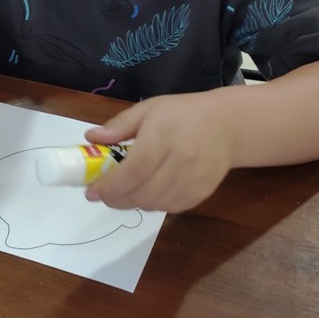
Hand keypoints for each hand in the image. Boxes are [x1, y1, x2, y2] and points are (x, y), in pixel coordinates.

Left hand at [83, 92, 233, 212]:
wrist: (227, 125)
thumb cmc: (183, 114)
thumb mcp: (149, 109)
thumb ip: (120, 125)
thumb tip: (91, 138)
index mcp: (164, 136)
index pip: (134, 170)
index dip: (110, 186)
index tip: (92, 191)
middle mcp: (181, 161)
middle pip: (142, 193)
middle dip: (116, 199)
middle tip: (103, 193)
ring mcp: (193, 180)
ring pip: (154, 205)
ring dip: (133, 202)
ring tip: (124, 191)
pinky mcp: (201, 193)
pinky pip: (169, 208)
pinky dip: (153, 204)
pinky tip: (148, 190)